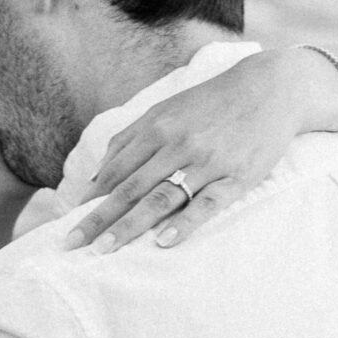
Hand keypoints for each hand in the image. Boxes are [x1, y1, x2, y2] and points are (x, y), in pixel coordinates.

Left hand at [63, 48, 325, 253]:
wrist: (272, 88)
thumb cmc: (213, 103)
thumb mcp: (168, 109)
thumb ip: (132, 139)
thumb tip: (98, 176)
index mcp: (157, 127)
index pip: (115, 169)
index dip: (89, 198)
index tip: (65, 222)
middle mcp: (177, 143)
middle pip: (129, 187)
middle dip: (97, 217)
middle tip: (70, 244)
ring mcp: (207, 161)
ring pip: (161, 197)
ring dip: (130, 225)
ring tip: (105, 248)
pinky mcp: (237, 176)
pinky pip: (207, 204)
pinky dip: (184, 223)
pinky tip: (163, 241)